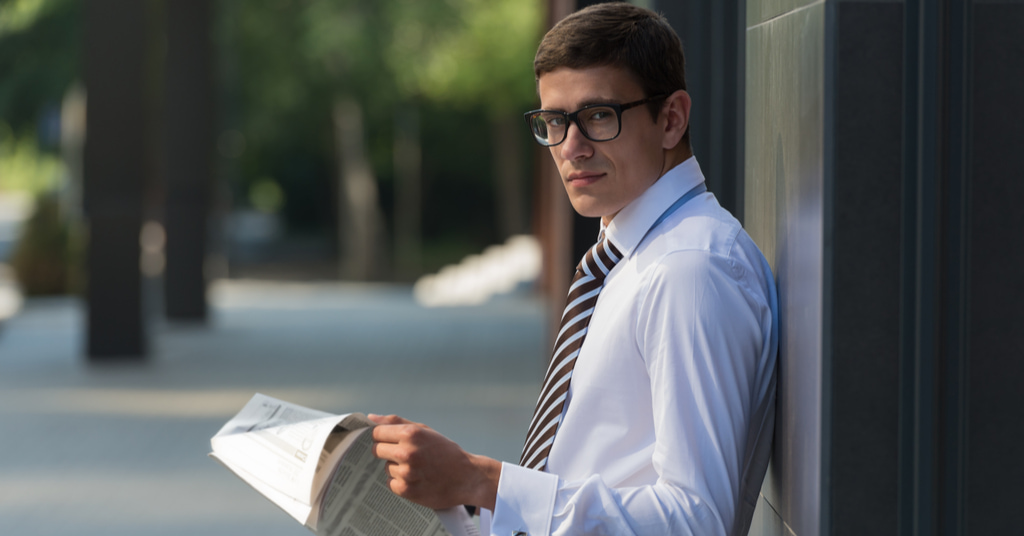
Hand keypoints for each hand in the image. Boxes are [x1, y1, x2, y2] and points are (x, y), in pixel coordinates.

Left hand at [369, 414, 499, 510]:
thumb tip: (371, 417)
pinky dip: (401, 481)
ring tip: (417, 468)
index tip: (391, 440)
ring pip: (385, 467)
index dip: (383, 436)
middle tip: (405, 454)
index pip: (377, 433)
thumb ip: (396, 422)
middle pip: (376, 449)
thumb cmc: (445, 451)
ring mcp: (406, 473)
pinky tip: (416, 479)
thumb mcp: (425, 430)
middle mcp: (407, 452)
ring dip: (396, 467)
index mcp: (411, 434)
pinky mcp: (407, 490)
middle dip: (386, 450)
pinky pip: (391, 482)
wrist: (467, 477)